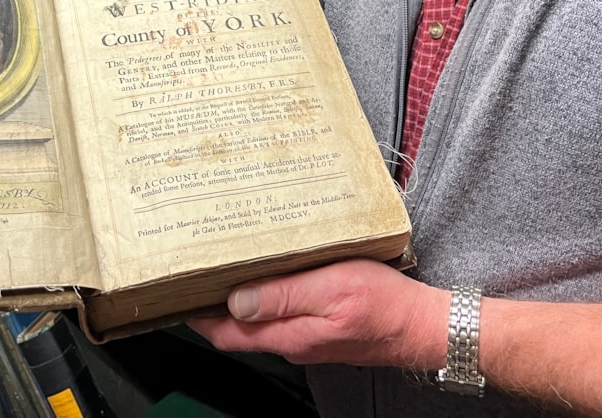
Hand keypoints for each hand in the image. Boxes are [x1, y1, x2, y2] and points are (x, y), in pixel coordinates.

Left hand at [188, 258, 448, 370]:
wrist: (424, 325)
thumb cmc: (385, 306)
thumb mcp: (331, 288)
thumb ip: (283, 295)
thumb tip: (237, 300)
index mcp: (289, 334)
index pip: (225, 332)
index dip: (196, 314)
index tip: (177, 290)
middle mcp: (292, 340)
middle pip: (237, 326)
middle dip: (213, 300)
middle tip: (197, 267)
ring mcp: (306, 335)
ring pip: (259, 317)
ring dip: (240, 293)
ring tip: (227, 262)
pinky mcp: (320, 326)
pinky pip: (283, 311)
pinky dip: (268, 292)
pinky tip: (270, 270)